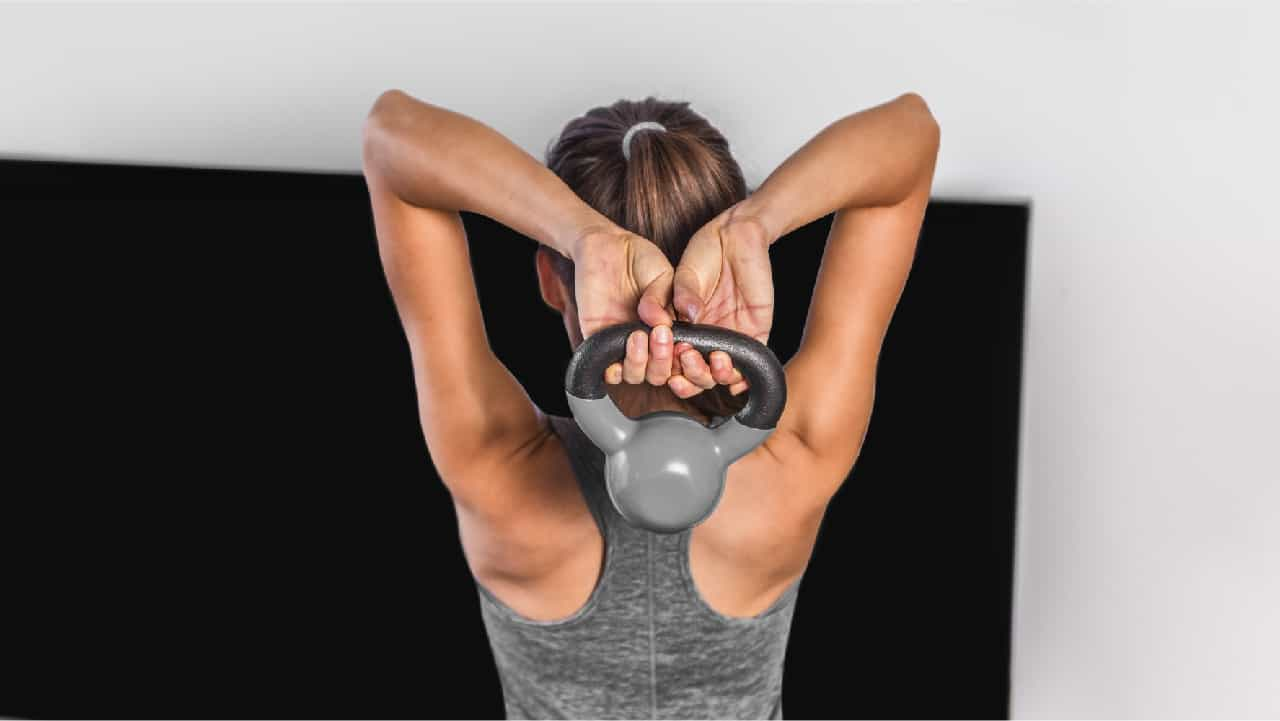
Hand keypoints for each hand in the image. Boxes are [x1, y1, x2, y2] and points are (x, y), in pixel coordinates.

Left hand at [570, 225, 743, 396]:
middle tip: (663, 334)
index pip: (684, 361)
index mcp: (672, 331)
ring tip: (640, 334)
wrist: (606, 246)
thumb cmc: (639, 259)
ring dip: (641, 362)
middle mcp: (650, 344)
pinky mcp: (600, 343)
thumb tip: (666, 324)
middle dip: (664, 361)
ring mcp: (626, 346)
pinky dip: (615, 368)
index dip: (690, 363)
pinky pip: (607, 371)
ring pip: (637, 376)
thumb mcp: (663, 276)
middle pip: (662, 374)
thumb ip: (665, 300)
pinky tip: (624, 343)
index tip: (688, 346)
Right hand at [670, 201, 775, 393]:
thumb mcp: (689, 271)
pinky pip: (748, 365)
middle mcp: (705, 336)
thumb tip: (686, 316)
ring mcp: (728, 337)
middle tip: (688, 356)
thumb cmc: (707, 251)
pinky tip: (737, 381)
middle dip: (691, 373)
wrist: (739, 236)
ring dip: (715, 376)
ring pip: (719, 374)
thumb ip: (684, 293)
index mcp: (683, 325)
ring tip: (716, 360)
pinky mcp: (754, 334)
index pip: (672, 357)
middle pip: (695, 373)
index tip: (669, 354)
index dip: (669, 363)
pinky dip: (742, 380)